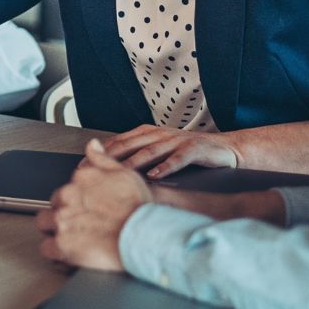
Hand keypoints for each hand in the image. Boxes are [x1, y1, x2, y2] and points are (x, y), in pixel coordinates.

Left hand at [36, 139, 151, 271]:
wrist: (145, 235)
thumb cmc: (140, 208)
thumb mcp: (125, 174)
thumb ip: (103, 159)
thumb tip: (92, 145)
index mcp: (80, 179)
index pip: (65, 188)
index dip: (74, 202)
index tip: (85, 210)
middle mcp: (67, 197)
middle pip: (53, 205)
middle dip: (63, 215)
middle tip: (81, 227)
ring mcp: (62, 221)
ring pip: (44, 224)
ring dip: (55, 231)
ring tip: (74, 240)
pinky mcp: (62, 244)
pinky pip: (47, 249)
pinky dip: (55, 253)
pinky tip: (68, 255)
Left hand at [101, 123, 239, 178]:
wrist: (225, 149)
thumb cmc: (188, 153)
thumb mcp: (159, 151)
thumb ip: (137, 156)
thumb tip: (108, 171)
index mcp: (147, 133)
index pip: (117, 142)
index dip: (99, 154)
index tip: (83, 167)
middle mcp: (159, 134)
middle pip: (129, 145)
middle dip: (109, 158)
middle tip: (93, 172)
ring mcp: (176, 140)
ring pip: (150, 150)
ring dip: (133, 162)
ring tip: (119, 173)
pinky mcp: (194, 149)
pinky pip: (177, 158)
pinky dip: (165, 166)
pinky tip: (154, 175)